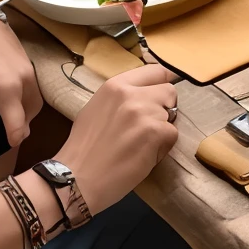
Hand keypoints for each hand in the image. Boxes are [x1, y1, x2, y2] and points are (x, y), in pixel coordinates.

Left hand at [0, 17, 41, 176]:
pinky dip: (24, 102)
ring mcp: (32, 73)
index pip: (18, 130)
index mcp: (6, 90)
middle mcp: (26, 83)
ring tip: (0, 111)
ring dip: (21, 115)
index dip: (9, 142)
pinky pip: (34, 94)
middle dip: (14, 128)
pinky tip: (7, 97)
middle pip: (28, 120)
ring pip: (34, 108)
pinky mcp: (33, 67)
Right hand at [58, 64, 181, 209]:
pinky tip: (144, 156)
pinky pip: (172, 134)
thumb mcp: (96, 109)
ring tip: (142, 145)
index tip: (160, 97)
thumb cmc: (83, 149)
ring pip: (172, 115)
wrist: (76, 178)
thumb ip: (120, 99)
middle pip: (169, 92)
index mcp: (115, 85)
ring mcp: (144, 112)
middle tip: (149, 127)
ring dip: (162, 130)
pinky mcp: (155, 133)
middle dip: (165, 108)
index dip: (161, 85)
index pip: (155, 71)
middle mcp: (131, 93)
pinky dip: (163, 147)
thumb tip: (143, 96)